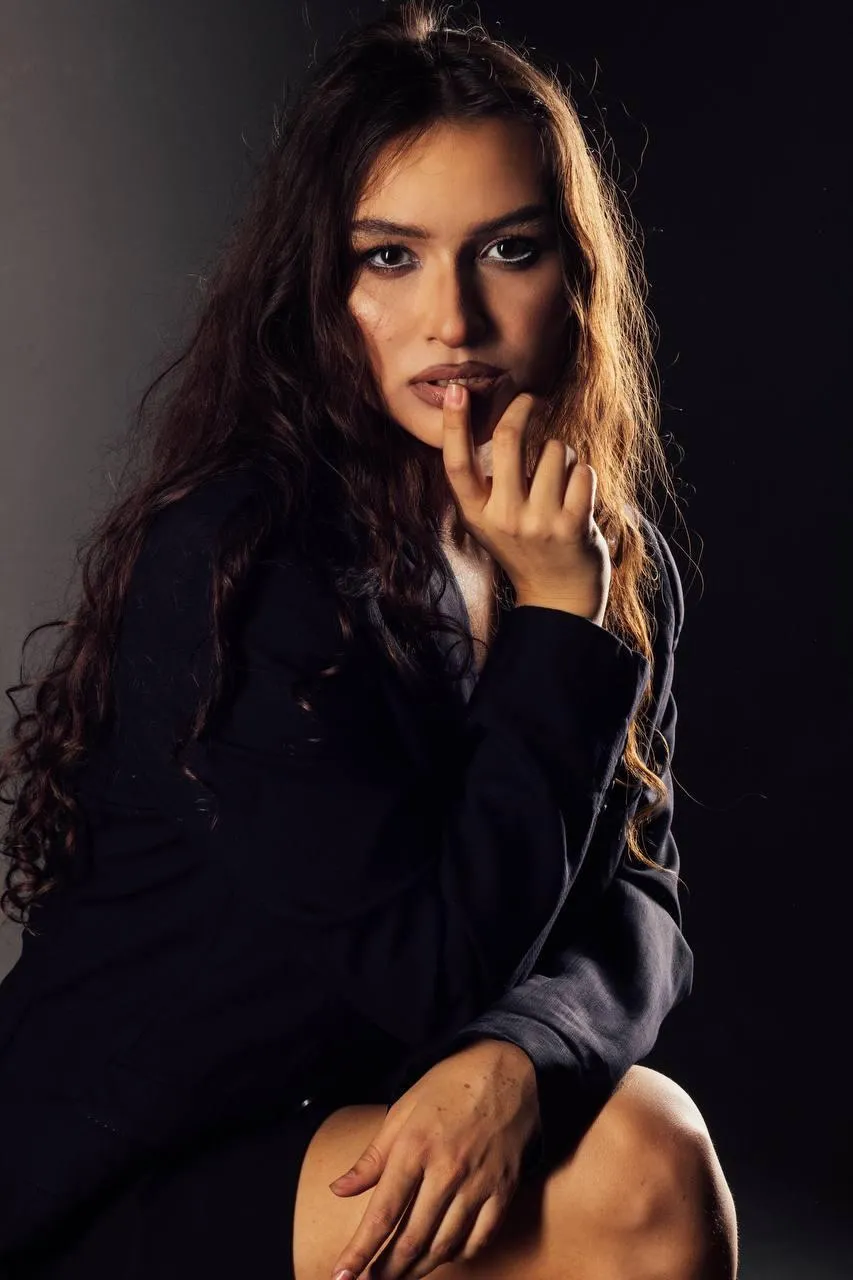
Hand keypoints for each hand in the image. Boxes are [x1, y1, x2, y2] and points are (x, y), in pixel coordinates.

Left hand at [327, 1038, 540, 1279]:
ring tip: (400, 1276)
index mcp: (415, 1148)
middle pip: (412, 1239)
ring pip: (444, 1245)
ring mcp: (478, 1183)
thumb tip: (338, 1190)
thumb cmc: (448, 1087)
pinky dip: (458, 1254)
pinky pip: (479, 1238)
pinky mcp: (503, 1189)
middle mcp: (446, 1170)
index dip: (359, 1252)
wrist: (506, 1070)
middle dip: (386, 1270)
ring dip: (418, 1269)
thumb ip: (371, 1158)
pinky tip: (443, 1255)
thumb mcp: (401, 1112)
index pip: (382, 1214)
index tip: (341, 1276)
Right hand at [441, 382, 611, 623]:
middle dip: (524, 407)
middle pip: (509, 439)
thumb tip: (486, 420)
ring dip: (562, 456)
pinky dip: (583, 476)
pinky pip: (582, 470)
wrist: (558, 597)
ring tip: (559, 484)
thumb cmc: (524, 546)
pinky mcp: (574, 526)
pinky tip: (576, 498)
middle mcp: (503, 517)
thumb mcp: (490, 520)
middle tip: (532, 399)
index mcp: (476, 514)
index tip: (456, 390)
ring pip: (555, 450)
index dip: (454, 424)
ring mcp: (539, 522)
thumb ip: (484, 481)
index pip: (457, 463)